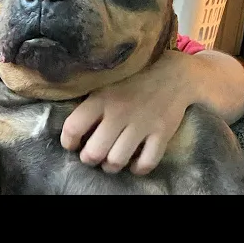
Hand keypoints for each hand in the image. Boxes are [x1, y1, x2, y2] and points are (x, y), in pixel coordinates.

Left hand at [60, 51, 194, 175]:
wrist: (175, 73)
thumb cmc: (134, 78)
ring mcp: (142, 124)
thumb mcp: (107, 83)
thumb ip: (90, 103)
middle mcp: (119, 112)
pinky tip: (134, 163)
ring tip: (110, 160)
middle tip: (92, 154)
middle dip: (89, 158)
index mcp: (101, 98)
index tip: (72, 144)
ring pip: (117, 161)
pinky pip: (146, 163)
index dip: (68, 141)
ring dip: (110, 166)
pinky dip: (138, 169)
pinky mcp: (162, 133)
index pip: (73, 127)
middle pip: (94, 152)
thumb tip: (72, 127)